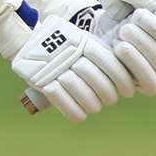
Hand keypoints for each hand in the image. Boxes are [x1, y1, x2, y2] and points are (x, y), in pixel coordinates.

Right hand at [11, 15, 134, 121]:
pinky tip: (81, 115)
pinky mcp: (41, 80)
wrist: (27, 41)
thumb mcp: (83, 40)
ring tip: (96, 107)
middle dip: (108, 93)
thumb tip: (128, 76)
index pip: (108, 62)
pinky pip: (60, 99)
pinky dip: (73, 111)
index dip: (122, 79)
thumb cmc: (63, 45)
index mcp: (83, 41)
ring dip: (92, 104)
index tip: (128, 91)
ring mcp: (54, 67)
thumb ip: (102, 54)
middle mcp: (69, 53)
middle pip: (95, 78)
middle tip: (111, 100)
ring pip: (79, 90)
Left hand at [113, 3, 155, 95]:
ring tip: (124, 31)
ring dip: (143, 44)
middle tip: (134, 18)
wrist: (95, 32)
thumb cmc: (116, 12)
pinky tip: (119, 48)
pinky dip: (134, 63)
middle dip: (155, 29)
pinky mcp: (146, 85)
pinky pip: (150, 81)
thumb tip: (148, 1)